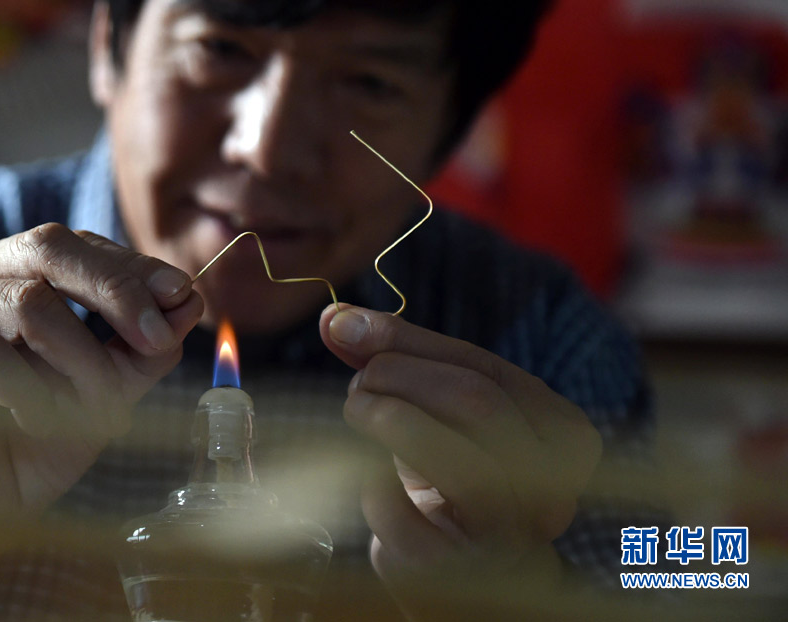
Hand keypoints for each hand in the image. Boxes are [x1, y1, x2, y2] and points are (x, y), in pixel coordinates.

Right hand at [0, 224, 202, 520]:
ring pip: (25, 304)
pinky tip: (39, 421)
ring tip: (94, 411)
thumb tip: (188, 302)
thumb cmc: (26, 445)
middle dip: (114, 292)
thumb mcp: (100, 394)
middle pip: (48, 249)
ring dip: (78, 361)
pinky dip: (29, 391)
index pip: (76, 246)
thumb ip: (137, 350)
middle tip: (154, 340)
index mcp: (5, 270)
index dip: (131, 268)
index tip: (183, 295)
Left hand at [319, 304, 600, 610]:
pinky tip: (367, 478)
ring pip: (455, 458)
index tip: (346, 326)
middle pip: (476, 402)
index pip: (486, 369)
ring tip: (356, 410)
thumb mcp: (438, 415)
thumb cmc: (450, 481)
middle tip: (357, 382)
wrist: (457, 580)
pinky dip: (370, 484)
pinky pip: (401, 511)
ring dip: (387, 419)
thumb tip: (334, 318)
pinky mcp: (456, 574)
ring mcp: (508, 536)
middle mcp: (551, 488)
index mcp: (565, 437)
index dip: (409, 343)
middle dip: (400, 376)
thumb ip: (397, 361)